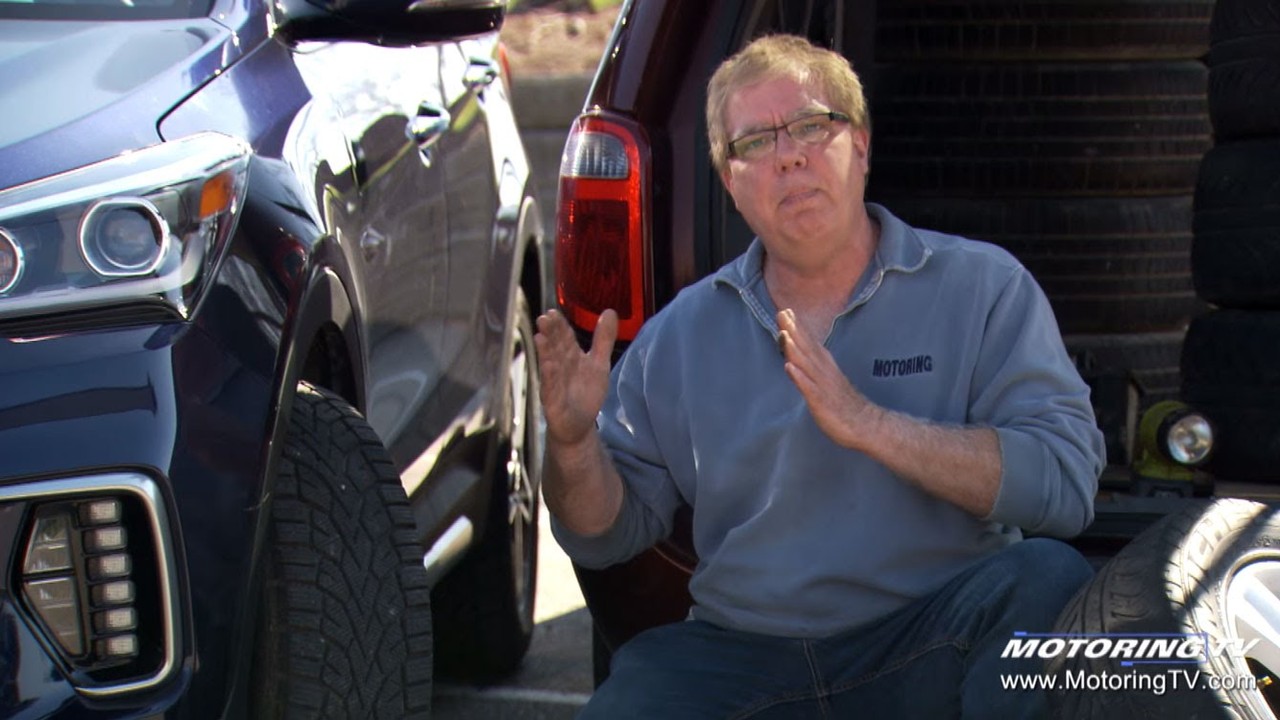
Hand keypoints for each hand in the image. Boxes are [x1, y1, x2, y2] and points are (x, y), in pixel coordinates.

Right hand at [534, 308, 617, 446]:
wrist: (578, 424)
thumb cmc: (585, 392)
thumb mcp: (599, 363)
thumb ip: (603, 339)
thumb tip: (610, 311)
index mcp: (570, 356)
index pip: (564, 337)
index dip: (560, 325)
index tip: (553, 312)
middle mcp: (560, 367)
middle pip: (555, 347)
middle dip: (550, 333)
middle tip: (544, 318)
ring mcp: (554, 383)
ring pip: (549, 364)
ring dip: (545, 351)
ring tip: (540, 336)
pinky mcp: (553, 401)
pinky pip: (550, 388)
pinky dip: (549, 377)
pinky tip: (548, 366)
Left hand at [778, 308, 877, 448]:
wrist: (865, 424)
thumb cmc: (843, 404)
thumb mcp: (828, 381)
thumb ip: (815, 368)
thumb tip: (800, 358)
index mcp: (825, 366)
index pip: (810, 343)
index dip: (798, 327)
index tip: (786, 310)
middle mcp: (824, 371)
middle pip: (807, 348)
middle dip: (793, 330)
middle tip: (781, 312)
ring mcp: (823, 385)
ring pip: (807, 364)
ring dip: (794, 348)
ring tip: (783, 333)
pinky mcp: (821, 401)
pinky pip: (809, 388)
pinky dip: (799, 377)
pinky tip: (789, 367)